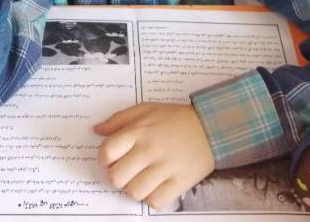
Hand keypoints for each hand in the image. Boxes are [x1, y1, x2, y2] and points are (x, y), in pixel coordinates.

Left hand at [94, 103, 214, 209]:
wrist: (212, 126)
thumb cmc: (176, 118)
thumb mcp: (147, 108)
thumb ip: (119, 119)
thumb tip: (96, 131)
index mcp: (140, 131)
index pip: (107, 152)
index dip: (105, 159)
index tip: (112, 159)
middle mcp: (150, 150)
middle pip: (117, 177)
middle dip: (118, 176)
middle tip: (127, 171)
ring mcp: (166, 167)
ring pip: (134, 192)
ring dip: (134, 188)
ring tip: (142, 179)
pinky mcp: (180, 182)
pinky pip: (156, 201)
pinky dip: (153, 198)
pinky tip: (157, 186)